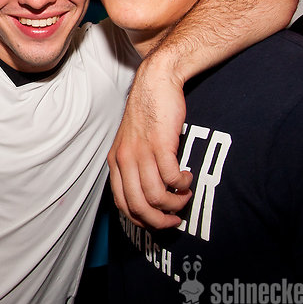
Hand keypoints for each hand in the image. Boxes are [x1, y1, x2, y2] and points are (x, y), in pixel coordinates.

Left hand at [108, 60, 192, 228]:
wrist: (155, 83)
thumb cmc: (148, 114)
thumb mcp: (132, 143)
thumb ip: (134, 166)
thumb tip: (149, 196)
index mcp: (115, 161)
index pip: (122, 204)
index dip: (141, 219)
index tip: (158, 220)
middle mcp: (124, 159)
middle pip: (138, 206)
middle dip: (160, 220)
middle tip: (176, 218)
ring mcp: (141, 152)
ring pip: (156, 196)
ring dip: (175, 202)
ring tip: (185, 194)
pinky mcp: (160, 144)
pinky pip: (171, 177)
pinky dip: (182, 183)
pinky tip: (187, 176)